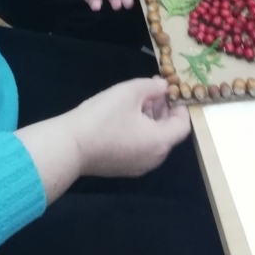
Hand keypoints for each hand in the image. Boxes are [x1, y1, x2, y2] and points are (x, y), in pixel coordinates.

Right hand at [69, 77, 190, 177]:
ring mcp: (139, 166)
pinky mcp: (124, 168)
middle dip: (163, 109)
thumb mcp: (130, 92)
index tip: (170, 89)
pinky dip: (140, 131)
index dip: (180, 105)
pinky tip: (124, 117)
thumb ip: (152, 87)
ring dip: (151, 118)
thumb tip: (164, 86)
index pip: (183, 125)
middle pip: (168, 132)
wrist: (71, 146)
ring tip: (136, 99)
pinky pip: (141, 148)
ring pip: (154, 139)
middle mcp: (154, 158)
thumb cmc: (103, 116)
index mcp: (160, 142)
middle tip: (152, 89)